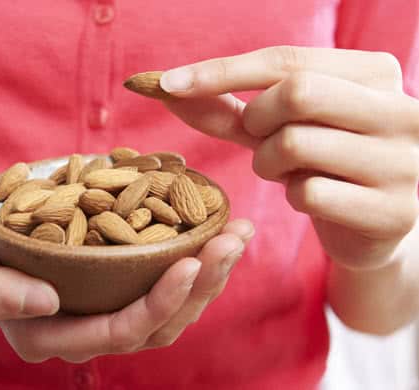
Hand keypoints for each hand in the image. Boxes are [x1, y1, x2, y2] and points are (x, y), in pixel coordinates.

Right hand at [0, 190, 253, 361]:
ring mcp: (103, 313)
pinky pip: (163, 288)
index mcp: (47, 336)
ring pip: (170, 313)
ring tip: (237, 232)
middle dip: (201, 286)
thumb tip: (46, 302)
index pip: (116, 332)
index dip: (158, 303)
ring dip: (210, 275)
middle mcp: (83, 333)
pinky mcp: (116, 289)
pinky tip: (216, 231)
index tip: (191, 260)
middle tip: (233, 238)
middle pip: (157, 327)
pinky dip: (196, 263)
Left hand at [159, 46, 418, 268]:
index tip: (168, 83)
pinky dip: (292, 196)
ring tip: (287, 170)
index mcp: (376, 74)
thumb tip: (170, 88)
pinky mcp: (393, 210)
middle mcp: (401, 110)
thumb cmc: (322, 164)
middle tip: (260, 139)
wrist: (373, 225)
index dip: (222, 70)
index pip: (287, 59)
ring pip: (295, 144)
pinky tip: (310, 198)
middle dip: (257, 120)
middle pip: (295, 93)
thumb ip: (231, 109)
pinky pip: (308, 193)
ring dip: (268, 162)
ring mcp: (403, 162)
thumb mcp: (280, 128)